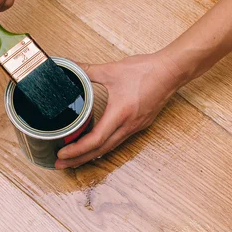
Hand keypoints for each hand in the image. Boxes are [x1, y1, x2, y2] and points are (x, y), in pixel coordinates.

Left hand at [55, 53, 186, 168]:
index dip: (77, 150)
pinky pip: (118, 140)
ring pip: (110, 148)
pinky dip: (103, 146)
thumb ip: (86, 70)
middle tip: (60, 165)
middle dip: (79, 159)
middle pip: (101, 150)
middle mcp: (128, 125)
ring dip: (91, 155)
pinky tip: (95, 146)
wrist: (170, 71)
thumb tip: (67, 66)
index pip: (96, 140)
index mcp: (120, 113)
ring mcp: (135, 127)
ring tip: (73, 159)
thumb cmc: (145, 71)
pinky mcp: (139, 124)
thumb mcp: (111, 69)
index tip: (61, 154)